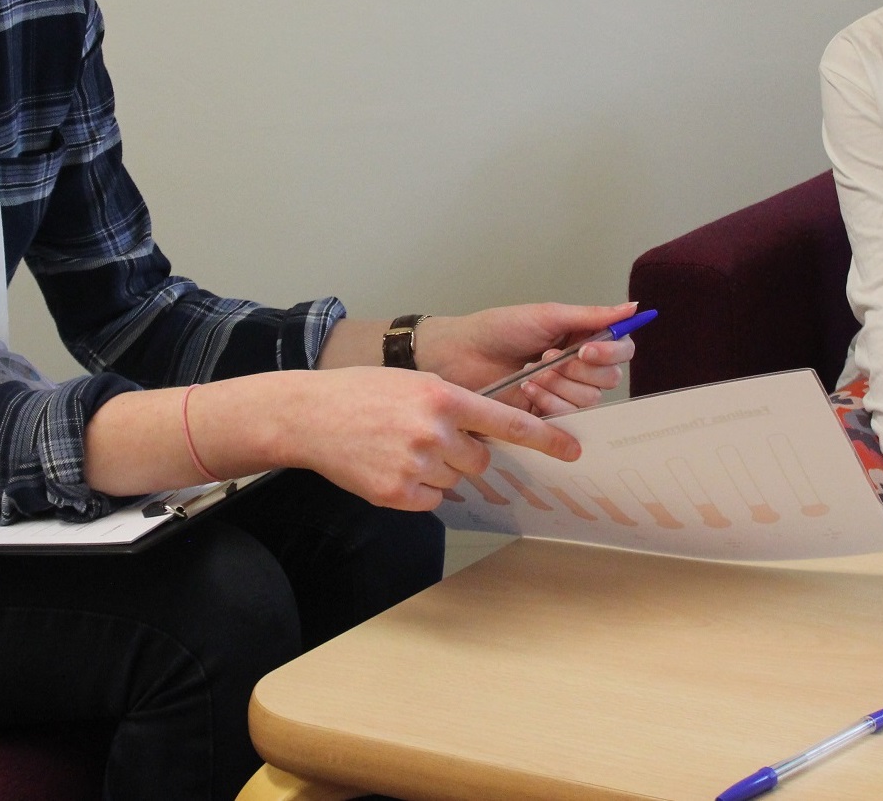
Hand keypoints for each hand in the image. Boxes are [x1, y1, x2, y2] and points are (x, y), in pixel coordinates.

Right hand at [284, 366, 583, 510]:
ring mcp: (417, 464)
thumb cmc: (361, 393)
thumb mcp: (414, 383)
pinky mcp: (398, 493)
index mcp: (443, 396)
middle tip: (427, 438)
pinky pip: (431, 498)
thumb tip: (484, 433)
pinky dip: (417, 488)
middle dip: (463, 452)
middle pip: (479, 458)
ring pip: (454, 479)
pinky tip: (389, 466)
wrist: (310, 416)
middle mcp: (435, 430)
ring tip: (398, 447)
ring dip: (436, 469)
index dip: (544, 438)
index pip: (507, 421)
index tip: (572, 450)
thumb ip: (452, 405)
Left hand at [416, 301, 635, 415]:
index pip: (622, 349)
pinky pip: (569, 417)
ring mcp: (564, 391)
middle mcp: (579, 366)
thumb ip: (592, 316)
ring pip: (590, 399)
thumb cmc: (499, 329)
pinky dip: (550, 403)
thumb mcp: (548, 316)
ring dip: (561, 385)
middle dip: (579, 369)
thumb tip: (633, 308)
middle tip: (548, 356)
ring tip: (532, 372)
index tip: (584, 349)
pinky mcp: (548, 414)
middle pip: (610, 378)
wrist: (462, 354)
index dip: (610, 353)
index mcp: (582, 337)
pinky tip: (528, 389)